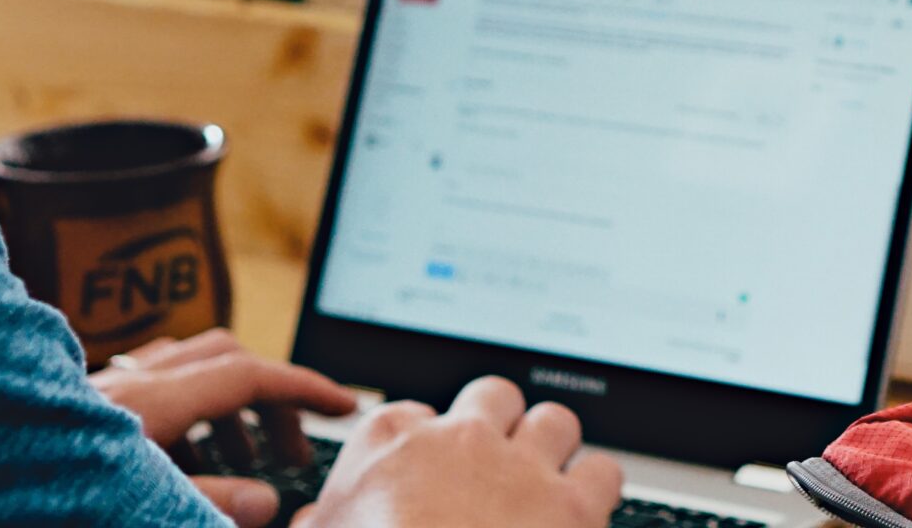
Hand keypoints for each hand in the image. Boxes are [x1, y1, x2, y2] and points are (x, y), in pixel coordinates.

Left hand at [91, 330, 359, 527]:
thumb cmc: (47, 497)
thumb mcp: (141, 506)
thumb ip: (209, 501)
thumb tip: (266, 500)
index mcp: (149, 402)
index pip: (247, 376)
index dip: (303, 388)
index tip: (342, 405)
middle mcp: (128, 383)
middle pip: (224, 362)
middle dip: (269, 399)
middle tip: (288, 452)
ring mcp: (102, 390)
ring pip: (186, 370)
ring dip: (226, 408)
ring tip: (239, 461)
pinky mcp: (79, 408)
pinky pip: (152, 387)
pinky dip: (185, 412)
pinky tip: (182, 458)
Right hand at [296, 377, 623, 527]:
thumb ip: (318, 524)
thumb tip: (307, 525)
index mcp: (390, 442)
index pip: (412, 413)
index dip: (423, 444)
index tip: (425, 471)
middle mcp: (460, 440)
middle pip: (494, 396)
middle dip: (498, 424)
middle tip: (494, 465)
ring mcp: (521, 468)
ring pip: (556, 420)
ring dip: (552, 448)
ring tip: (542, 482)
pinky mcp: (573, 505)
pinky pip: (603, 470)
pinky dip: (598, 488)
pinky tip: (583, 510)